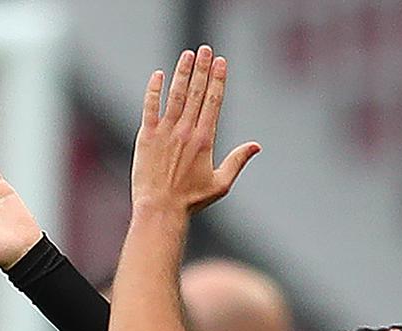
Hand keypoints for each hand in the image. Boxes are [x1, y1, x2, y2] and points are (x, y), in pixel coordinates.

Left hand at [131, 45, 260, 214]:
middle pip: (196, 92)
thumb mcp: (221, 183)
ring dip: (182, 72)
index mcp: (205, 140)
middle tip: (205, 49)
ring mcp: (164, 132)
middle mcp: (186, 131)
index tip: (221, 62)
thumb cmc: (191, 200)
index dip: (218, 79)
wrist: (160, 209)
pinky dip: (154, 90)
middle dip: (202, 68)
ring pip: (175, 95)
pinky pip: (150, 107)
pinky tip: (158, 75)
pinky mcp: (146, 136)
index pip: (213, 101)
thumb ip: (238, 161)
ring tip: (187, 54)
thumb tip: (256, 146)